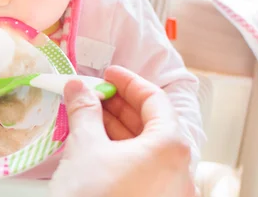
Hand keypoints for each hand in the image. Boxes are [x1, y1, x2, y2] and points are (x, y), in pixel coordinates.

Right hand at [49, 66, 194, 196]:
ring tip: (89, 115)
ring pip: (147, 147)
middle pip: (153, 123)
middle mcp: (180, 169)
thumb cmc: (94, 196)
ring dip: (118, 127)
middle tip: (94, 93)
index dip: (128, 82)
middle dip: (120, 105)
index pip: (155, 100)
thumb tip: (78, 87)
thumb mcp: (85, 146)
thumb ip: (84, 110)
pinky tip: (97, 143)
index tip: (108, 73)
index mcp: (171, 147)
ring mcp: (170, 190)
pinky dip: (122, 151)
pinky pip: (144, 168)